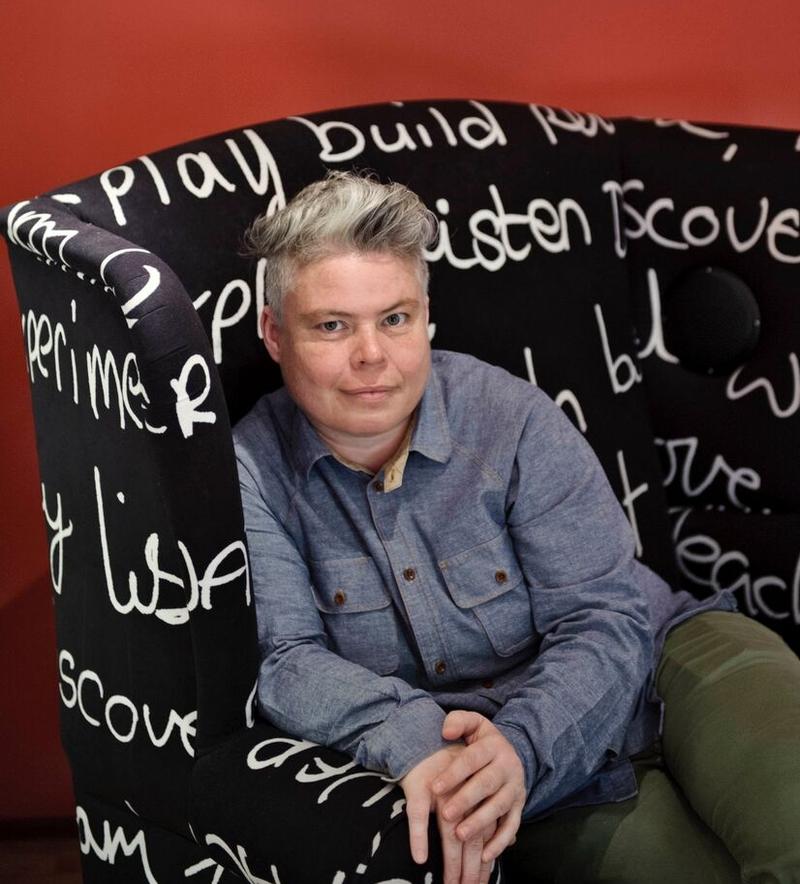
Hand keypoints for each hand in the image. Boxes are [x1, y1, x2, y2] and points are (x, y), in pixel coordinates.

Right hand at [401, 746, 495, 882]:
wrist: (424, 738)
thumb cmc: (449, 765)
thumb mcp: (476, 784)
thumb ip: (492, 812)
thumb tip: (513, 842)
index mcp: (480, 794)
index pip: (487, 834)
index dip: (486, 861)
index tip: (482, 882)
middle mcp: (463, 794)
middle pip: (470, 839)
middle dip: (470, 869)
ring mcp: (441, 792)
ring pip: (448, 831)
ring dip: (451, 860)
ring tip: (451, 883)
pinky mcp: (420, 787)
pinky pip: (418, 815)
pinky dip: (419, 837)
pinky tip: (419, 857)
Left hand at [433, 710, 525, 863]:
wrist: (510, 751)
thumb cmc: (480, 740)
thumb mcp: (472, 723)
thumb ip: (457, 721)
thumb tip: (446, 731)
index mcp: (493, 745)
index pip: (472, 759)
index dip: (454, 773)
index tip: (434, 787)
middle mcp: (508, 766)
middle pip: (487, 784)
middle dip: (466, 800)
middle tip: (445, 813)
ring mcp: (516, 787)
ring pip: (499, 806)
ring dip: (481, 822)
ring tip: (460, 835)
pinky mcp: (520, 806)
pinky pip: (513, 826)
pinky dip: (501, 842)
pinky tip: (486, 855)